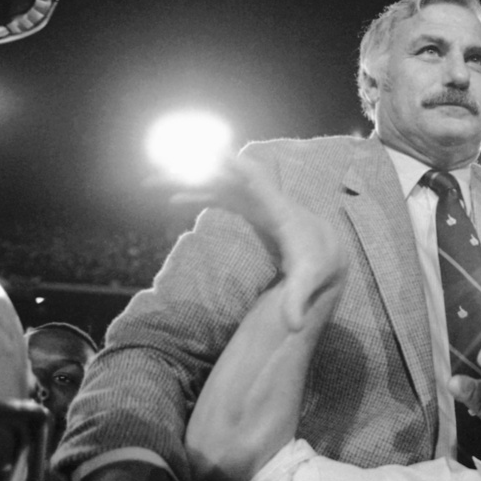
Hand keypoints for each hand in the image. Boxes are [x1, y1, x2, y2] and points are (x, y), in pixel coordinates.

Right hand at [155, 155, 345, 329]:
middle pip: (227, 179)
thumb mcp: (309, 281)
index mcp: (280, 211)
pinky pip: (221, 197)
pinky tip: (176, 199)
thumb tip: (295, 327)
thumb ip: (299, 300)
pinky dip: (199, 196)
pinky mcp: (251, 211)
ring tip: (153, 183)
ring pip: (219, 185)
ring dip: (190, 181)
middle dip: (195, 173)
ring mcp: (256, 203)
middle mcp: (265, 200)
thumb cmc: (320, 263)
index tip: (215, 153)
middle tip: (159, 174)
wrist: (327, 252)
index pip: (258, 183)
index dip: (238, 168)